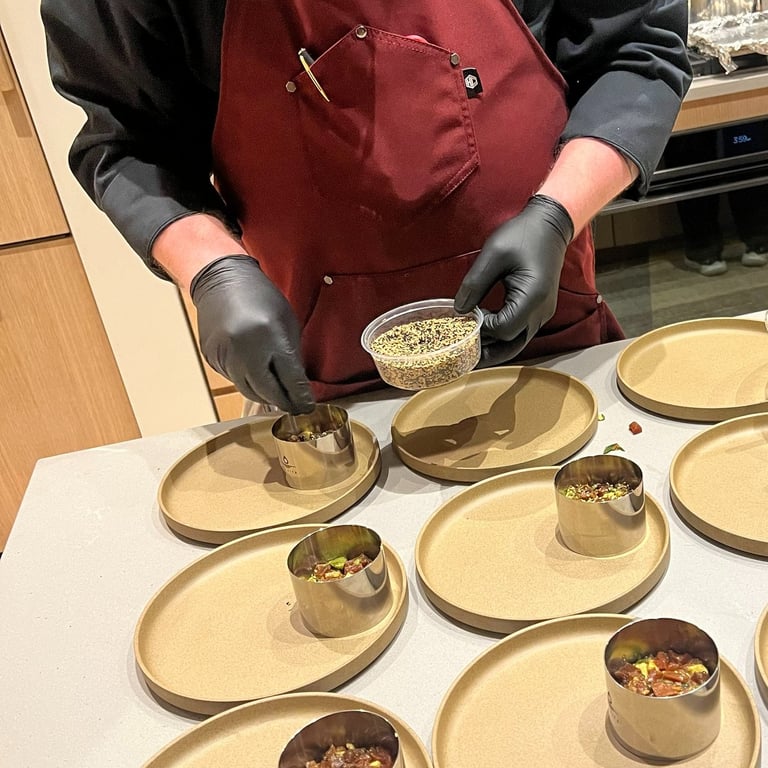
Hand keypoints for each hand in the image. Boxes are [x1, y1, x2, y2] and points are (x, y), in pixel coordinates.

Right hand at [190, 255, 314, 413]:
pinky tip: (256, 374)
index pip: (289, 377)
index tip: (308, 406)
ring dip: (265, 394)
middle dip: (283, 402)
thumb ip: (292, 354)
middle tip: (295, 407)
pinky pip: (234, 379)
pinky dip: (248, 381)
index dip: (300, 396)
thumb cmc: (260, 296)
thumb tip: (298, 385)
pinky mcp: (212, 358)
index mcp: (268, 336)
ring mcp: (224, 355)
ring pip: (248, 390)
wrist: (221, 280)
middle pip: (267, 391)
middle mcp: (243, 349)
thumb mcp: (287, 321)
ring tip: (278, 394)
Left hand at [454, 194, 572, 366]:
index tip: (465, 318)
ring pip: (518, 343)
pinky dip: (503, 338)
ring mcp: (542, 313)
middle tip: (463, 356)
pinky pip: (521, 332)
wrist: (549, 225)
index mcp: (532, 297)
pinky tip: (485, 334)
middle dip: (488, 352)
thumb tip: (458, 310)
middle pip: (513, 345)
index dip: (481, 329)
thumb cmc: (522, 235)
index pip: (503, 329)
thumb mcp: (493, 254)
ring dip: (495, 349)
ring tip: (471, 350)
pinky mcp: (538, 311)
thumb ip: (474, 283)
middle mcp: (541, 311)